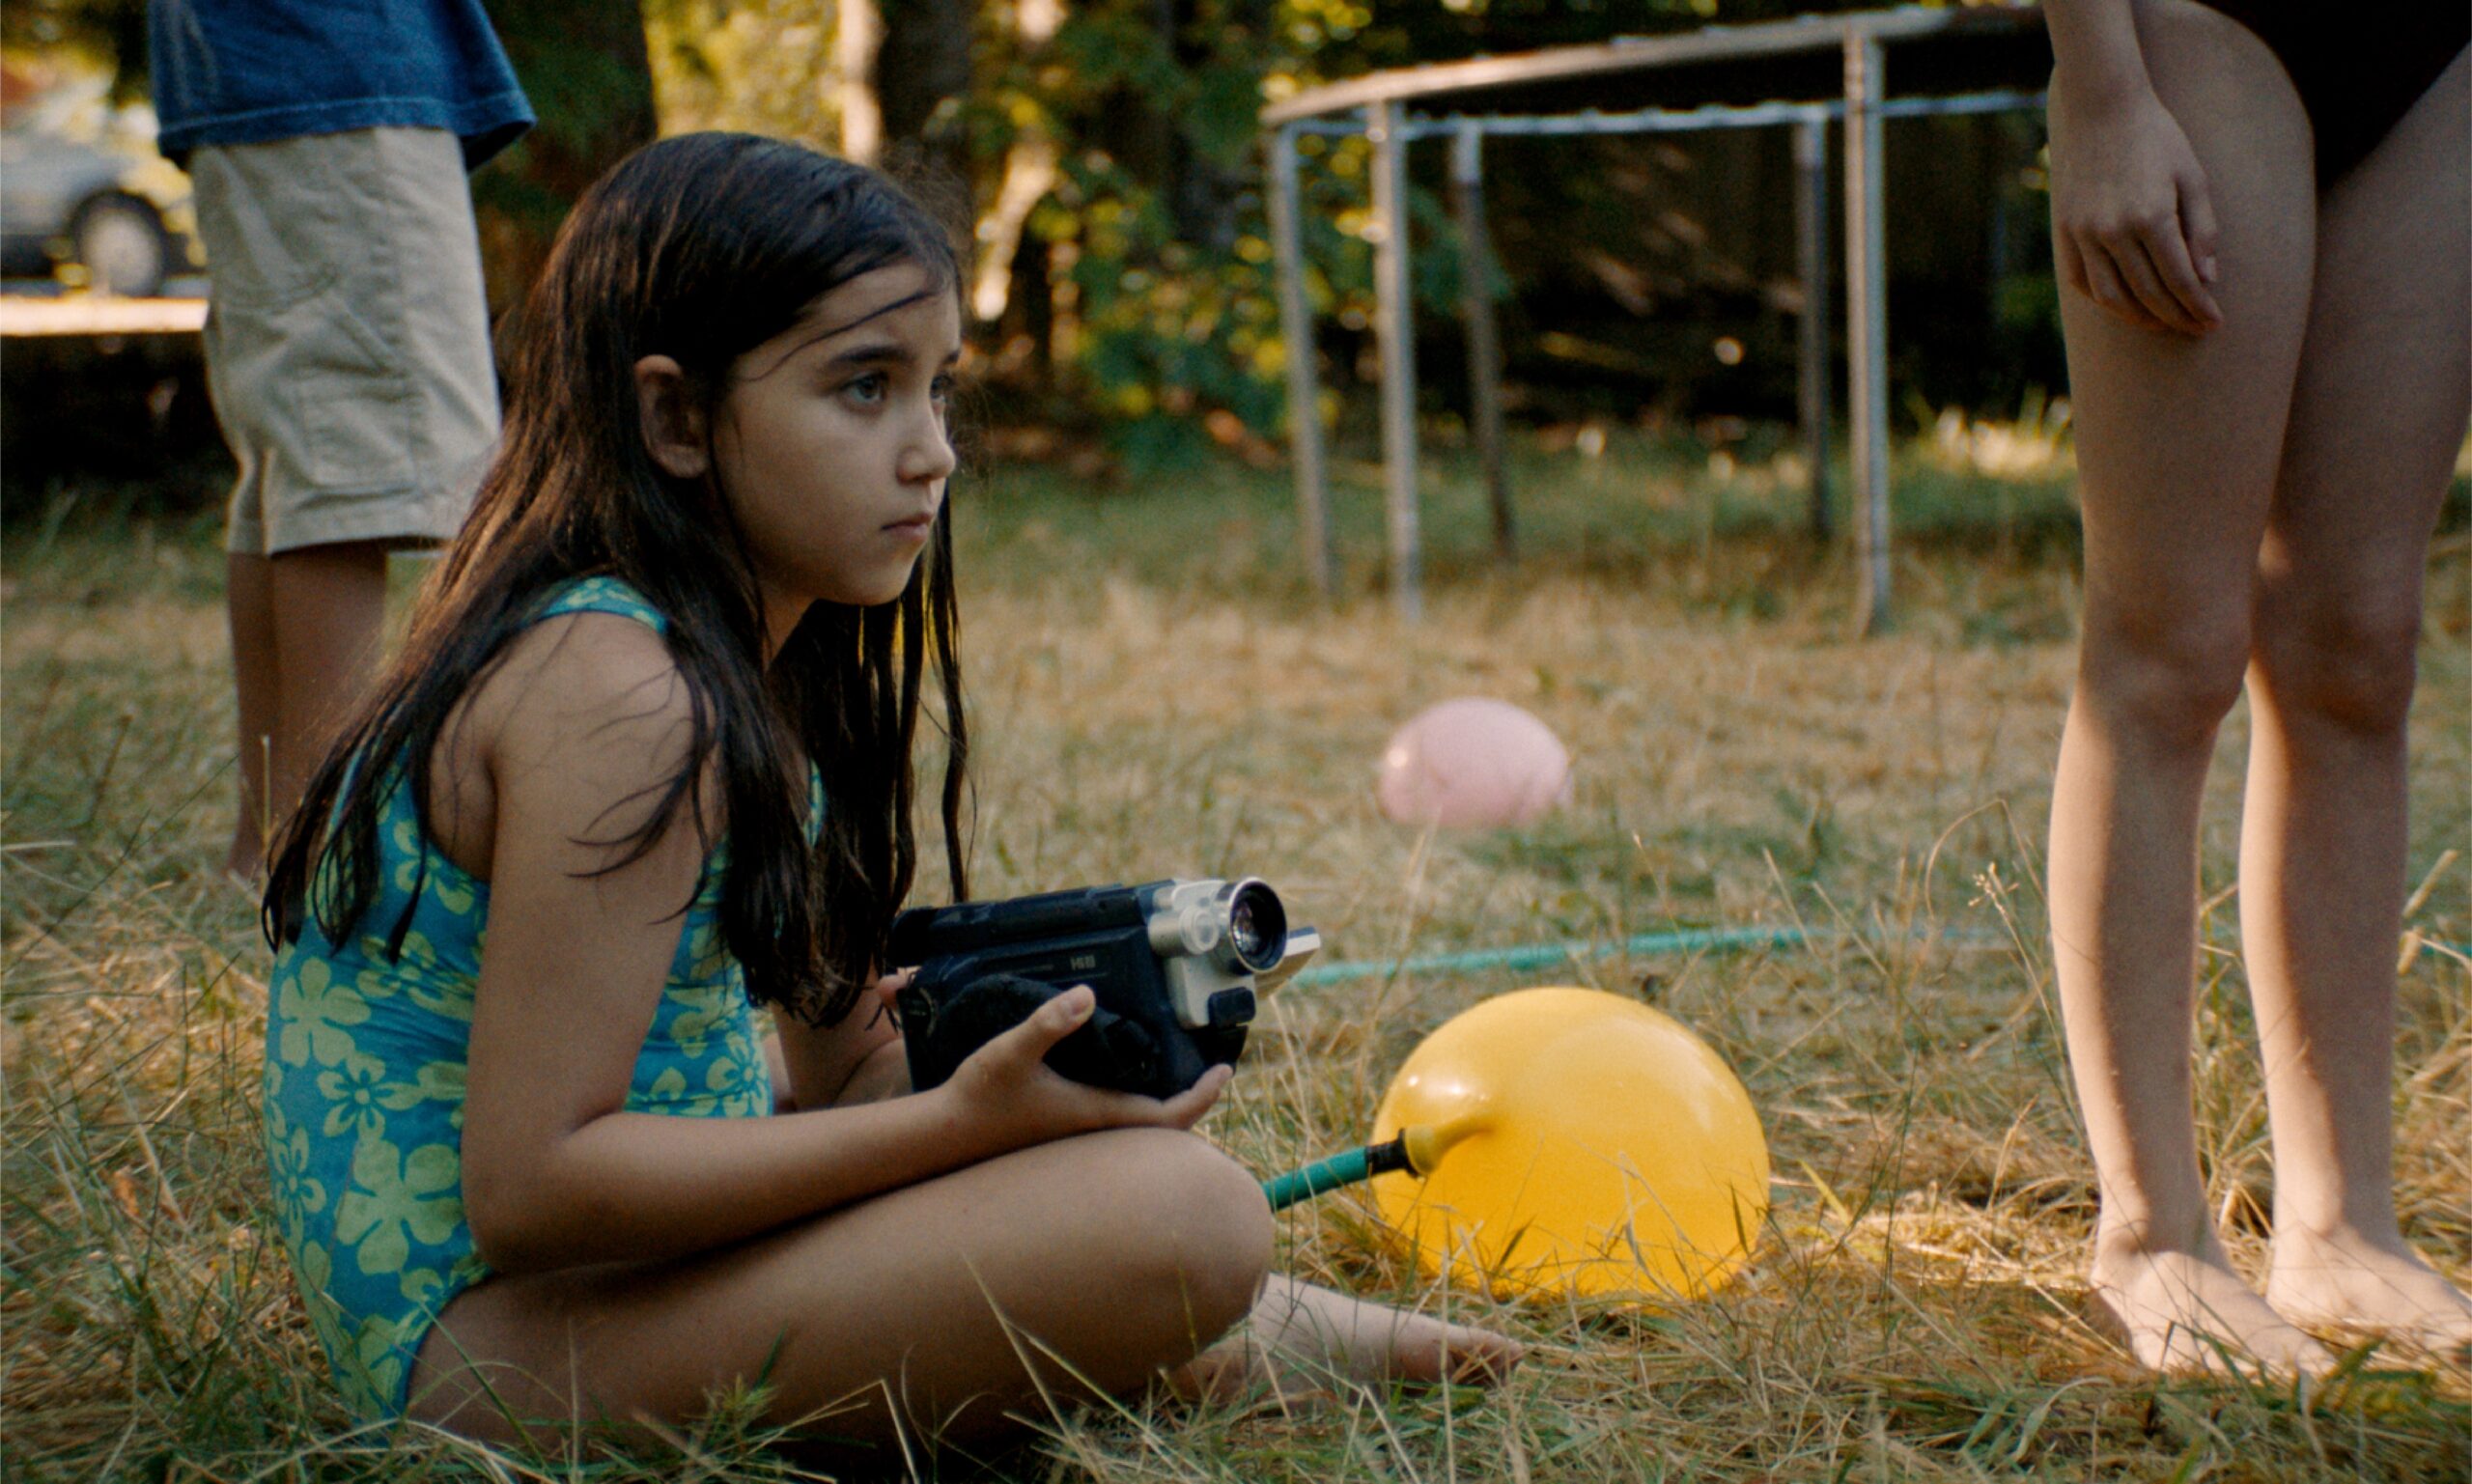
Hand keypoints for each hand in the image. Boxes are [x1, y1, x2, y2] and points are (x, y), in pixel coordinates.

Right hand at [939, 985, 1230, 1157]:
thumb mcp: (1011, 1052)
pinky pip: (1115, 1119)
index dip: (1202, 1096)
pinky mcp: (1063, 1128)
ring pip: (1139, 1124)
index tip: (1223, 1070)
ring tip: (1181, 1070)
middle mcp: (1094, 1129)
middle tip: (1210, 1070)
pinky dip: (1136, 1102)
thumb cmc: (979, 1096)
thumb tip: (1086, 995)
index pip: (1169, 1117)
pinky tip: (1126, 1076)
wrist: (944, 1136)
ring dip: (1165, 1101)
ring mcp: (1079, 1133)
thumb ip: (1047, 1023)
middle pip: (1162, 1125)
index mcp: (1096, 1113)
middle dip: (1192, 1100)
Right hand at [2048, 79, 2222, 335]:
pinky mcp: (2065, 230)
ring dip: (2140, 317)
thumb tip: (2206, 279)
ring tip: (2162, 323)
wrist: (2101, 109)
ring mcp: (2085, 233)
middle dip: (2177, 317)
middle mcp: (2115, 230)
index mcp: (2153, 215)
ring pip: (2112, 296)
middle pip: (2149, 294)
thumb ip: (2203, 230)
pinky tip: (2125, 303)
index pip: (2180, 279)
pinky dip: (2105, 299)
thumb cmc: (2157, 137)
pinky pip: (2083, 280)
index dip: (2199, 307)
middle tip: (2195, 328)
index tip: (2214, 322)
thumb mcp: (2192, 176)